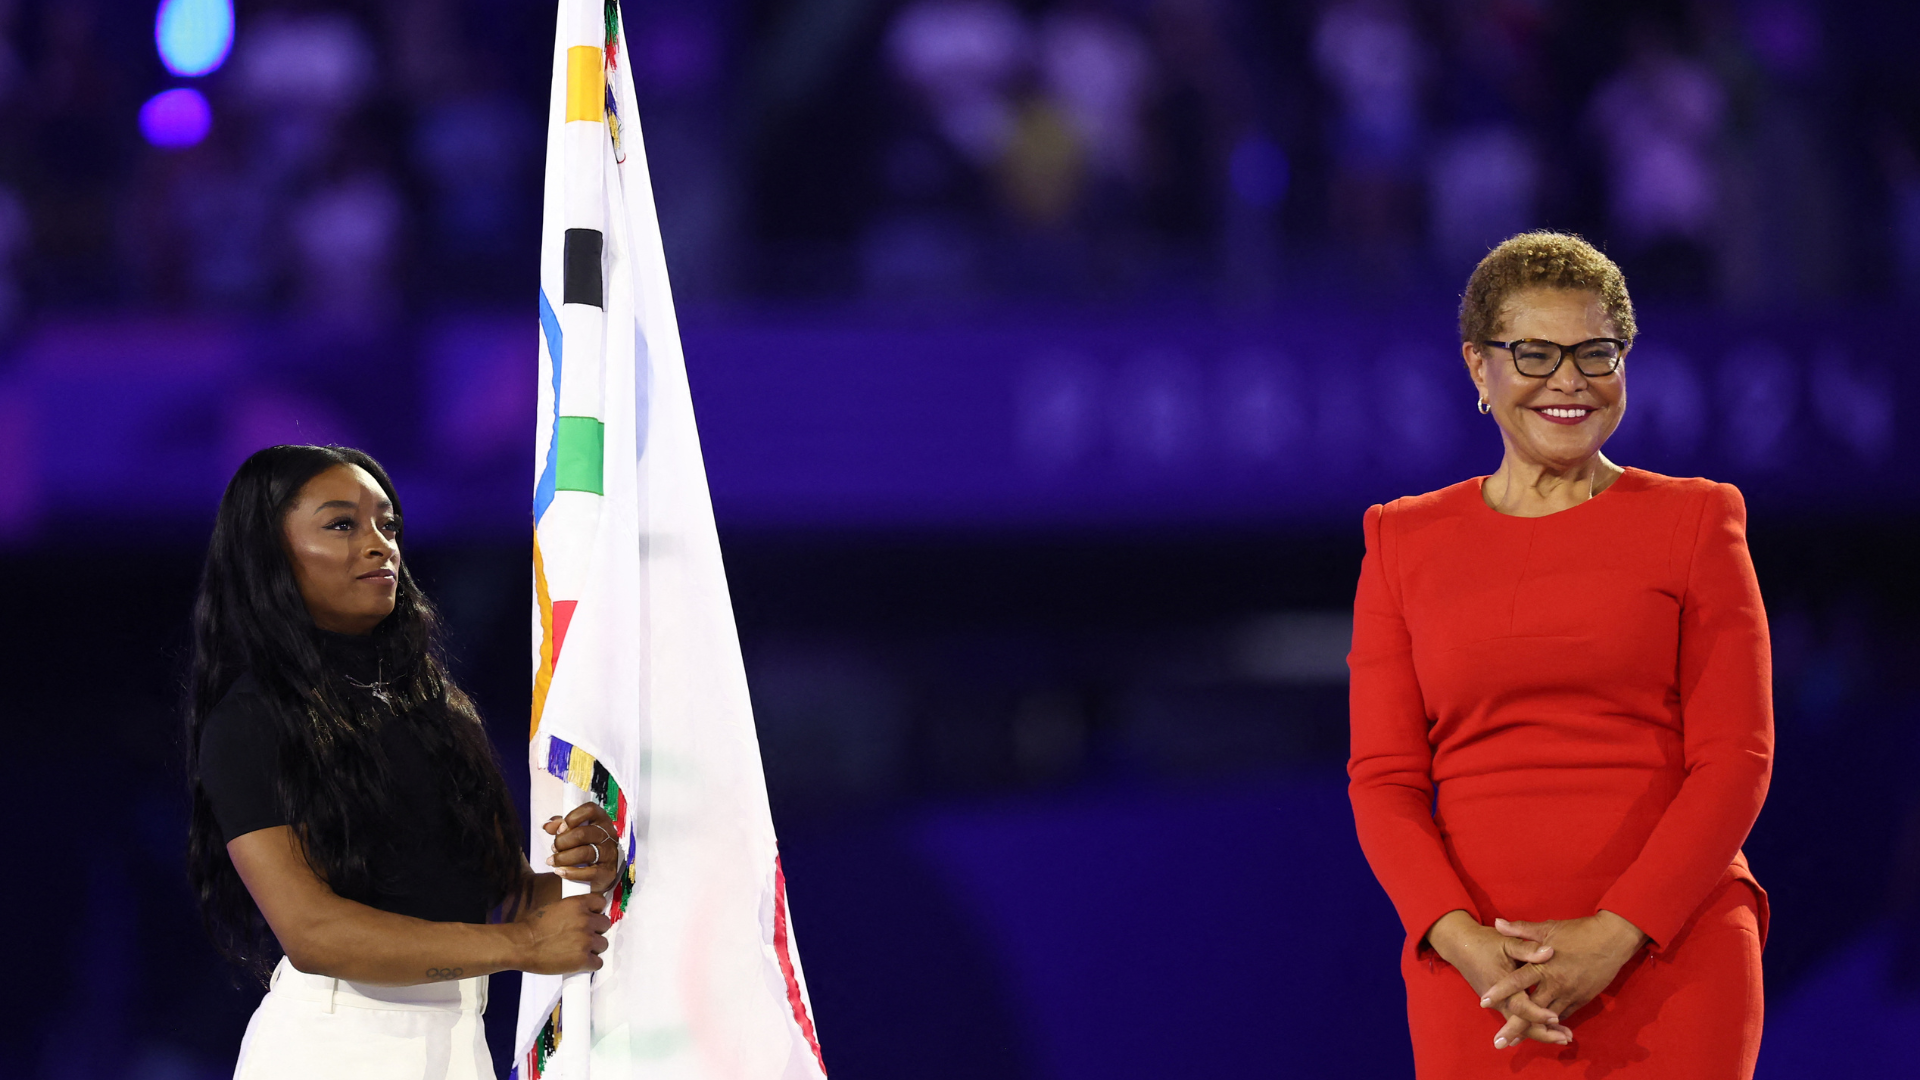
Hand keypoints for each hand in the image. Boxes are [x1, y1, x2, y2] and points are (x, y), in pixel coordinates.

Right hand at [514, 892, 610, 974]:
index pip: (600, 902)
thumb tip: (582, 915)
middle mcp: (586, 920)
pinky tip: (580, 963)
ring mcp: (586, 940)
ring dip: (594, 948)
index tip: (590, 917)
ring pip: (603, 944)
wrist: (521, 945)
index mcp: (578, 904)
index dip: (595, 911)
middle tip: (583, 936)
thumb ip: (572, 910)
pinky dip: (591, 964)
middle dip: (595, 930)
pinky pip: (598, 962)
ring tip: (579, 951)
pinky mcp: (583, 959)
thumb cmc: (532, 927)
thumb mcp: (554, 908)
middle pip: (605, 924)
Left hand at [543, 804, 621, 893]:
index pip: (589, 810)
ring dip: (563, 858)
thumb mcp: (575, 830)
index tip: (560, 829)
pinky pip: (589, 872)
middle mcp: (608, 834)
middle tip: (553, 848)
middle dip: (562, 842)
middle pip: (582, 834)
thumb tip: (546, 826)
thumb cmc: (585, 844)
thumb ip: (560, 825)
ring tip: (552, 861)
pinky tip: (560, 872)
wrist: (600, 870)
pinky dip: (571, 873)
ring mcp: (610, 853)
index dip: (572, 818)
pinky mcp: (608, 871)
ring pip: (584, 853)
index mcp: (601, 819)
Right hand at [1425, 910, 1571, 1048]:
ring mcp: (1499, 1004)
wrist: (1461, 946)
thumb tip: (1550, 952)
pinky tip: (1548, 1028)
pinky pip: (1516, 1019)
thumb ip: (1528, 949)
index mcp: (1504, 985)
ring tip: (1563, 1037)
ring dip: (1541, 1032)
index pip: (1521, 1006)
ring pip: (1519, 1025)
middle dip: (1544, 1034)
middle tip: (1566, 1039)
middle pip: (1521, 1025)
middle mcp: (1500, 1000)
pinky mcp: (1499, 1004)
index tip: (1556, 1018)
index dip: (1538, 1014)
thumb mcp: (1508, 942)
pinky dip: (1532, 1025)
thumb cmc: (1486, 943)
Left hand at [1477, 911, 1647, 1028]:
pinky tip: (1541, 1029)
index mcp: (1543, 965)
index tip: (1483, 1002)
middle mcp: (1555, 984)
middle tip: (1499, 1041)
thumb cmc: (1577, 932)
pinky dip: (1551, 1023)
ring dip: (1533, 1030)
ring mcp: (1569, 994)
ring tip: (1516, 1041)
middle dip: (1514, 1026)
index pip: (1517, 981)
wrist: (1612, 940)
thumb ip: (1520, 930)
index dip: (1500, 992)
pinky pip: (1564, 1015)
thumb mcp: (1547, 928)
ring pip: (1548, 1018)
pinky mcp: (1582, 999)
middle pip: (1531, 1010)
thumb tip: (1496, 922)